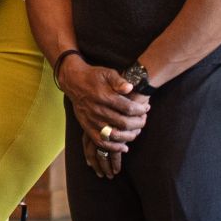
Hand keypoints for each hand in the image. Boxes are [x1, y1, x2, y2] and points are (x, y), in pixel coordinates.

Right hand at [59, 61, 149, 179]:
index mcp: (104, 96)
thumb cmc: (94, 76)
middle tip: (143, 120)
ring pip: (114, 134)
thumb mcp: (107, 73)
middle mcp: (98, 110)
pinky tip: (124, 147)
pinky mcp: (87, 127)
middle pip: (123, 123)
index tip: (146, 108)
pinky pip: (101, 141)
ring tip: (137, 131)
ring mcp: (92, 120)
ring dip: (129, 136)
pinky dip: (113, 147)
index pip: (128, 108)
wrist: (74, 81)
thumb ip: (119, 80)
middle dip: (138, 123)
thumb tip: (130, 88)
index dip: (141, 110)